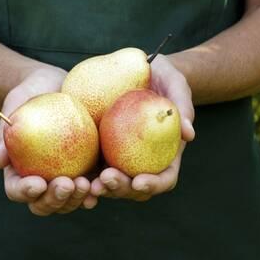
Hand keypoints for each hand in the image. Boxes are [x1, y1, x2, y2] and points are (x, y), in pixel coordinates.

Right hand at [0, 66, 98, 214]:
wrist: (56, 85)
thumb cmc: (29, 94)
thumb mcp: (15, 105)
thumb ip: (5, 132)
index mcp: (18, 173)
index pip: (17, 190)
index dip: (25, 192)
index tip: (37, 182)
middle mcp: (42, 182)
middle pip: (44, 204)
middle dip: (54, 200)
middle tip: (66, 183)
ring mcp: (65, 178)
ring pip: (69, 202)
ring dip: (77, 199)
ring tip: (86, 184)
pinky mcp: (88, 169)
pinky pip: (92, 186)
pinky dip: (98, 189)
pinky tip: (103, 183)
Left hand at [90, 54, 194, 200]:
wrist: (136, 70)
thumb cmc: (161, 76)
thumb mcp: (175, 83)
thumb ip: (182, 105)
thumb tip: (188, 134)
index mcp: (166, 155)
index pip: (164, 179)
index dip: (153, 185)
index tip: (139, 181)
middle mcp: (142, 162)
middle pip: (134, 188)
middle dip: (121, 189)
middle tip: (108, 178)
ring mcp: (119, 159)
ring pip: (111, 184)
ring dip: (101, 188)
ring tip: (89, 183)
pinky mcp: (99, 149)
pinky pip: (91, 166)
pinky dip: (83, 175)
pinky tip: (71, 175)